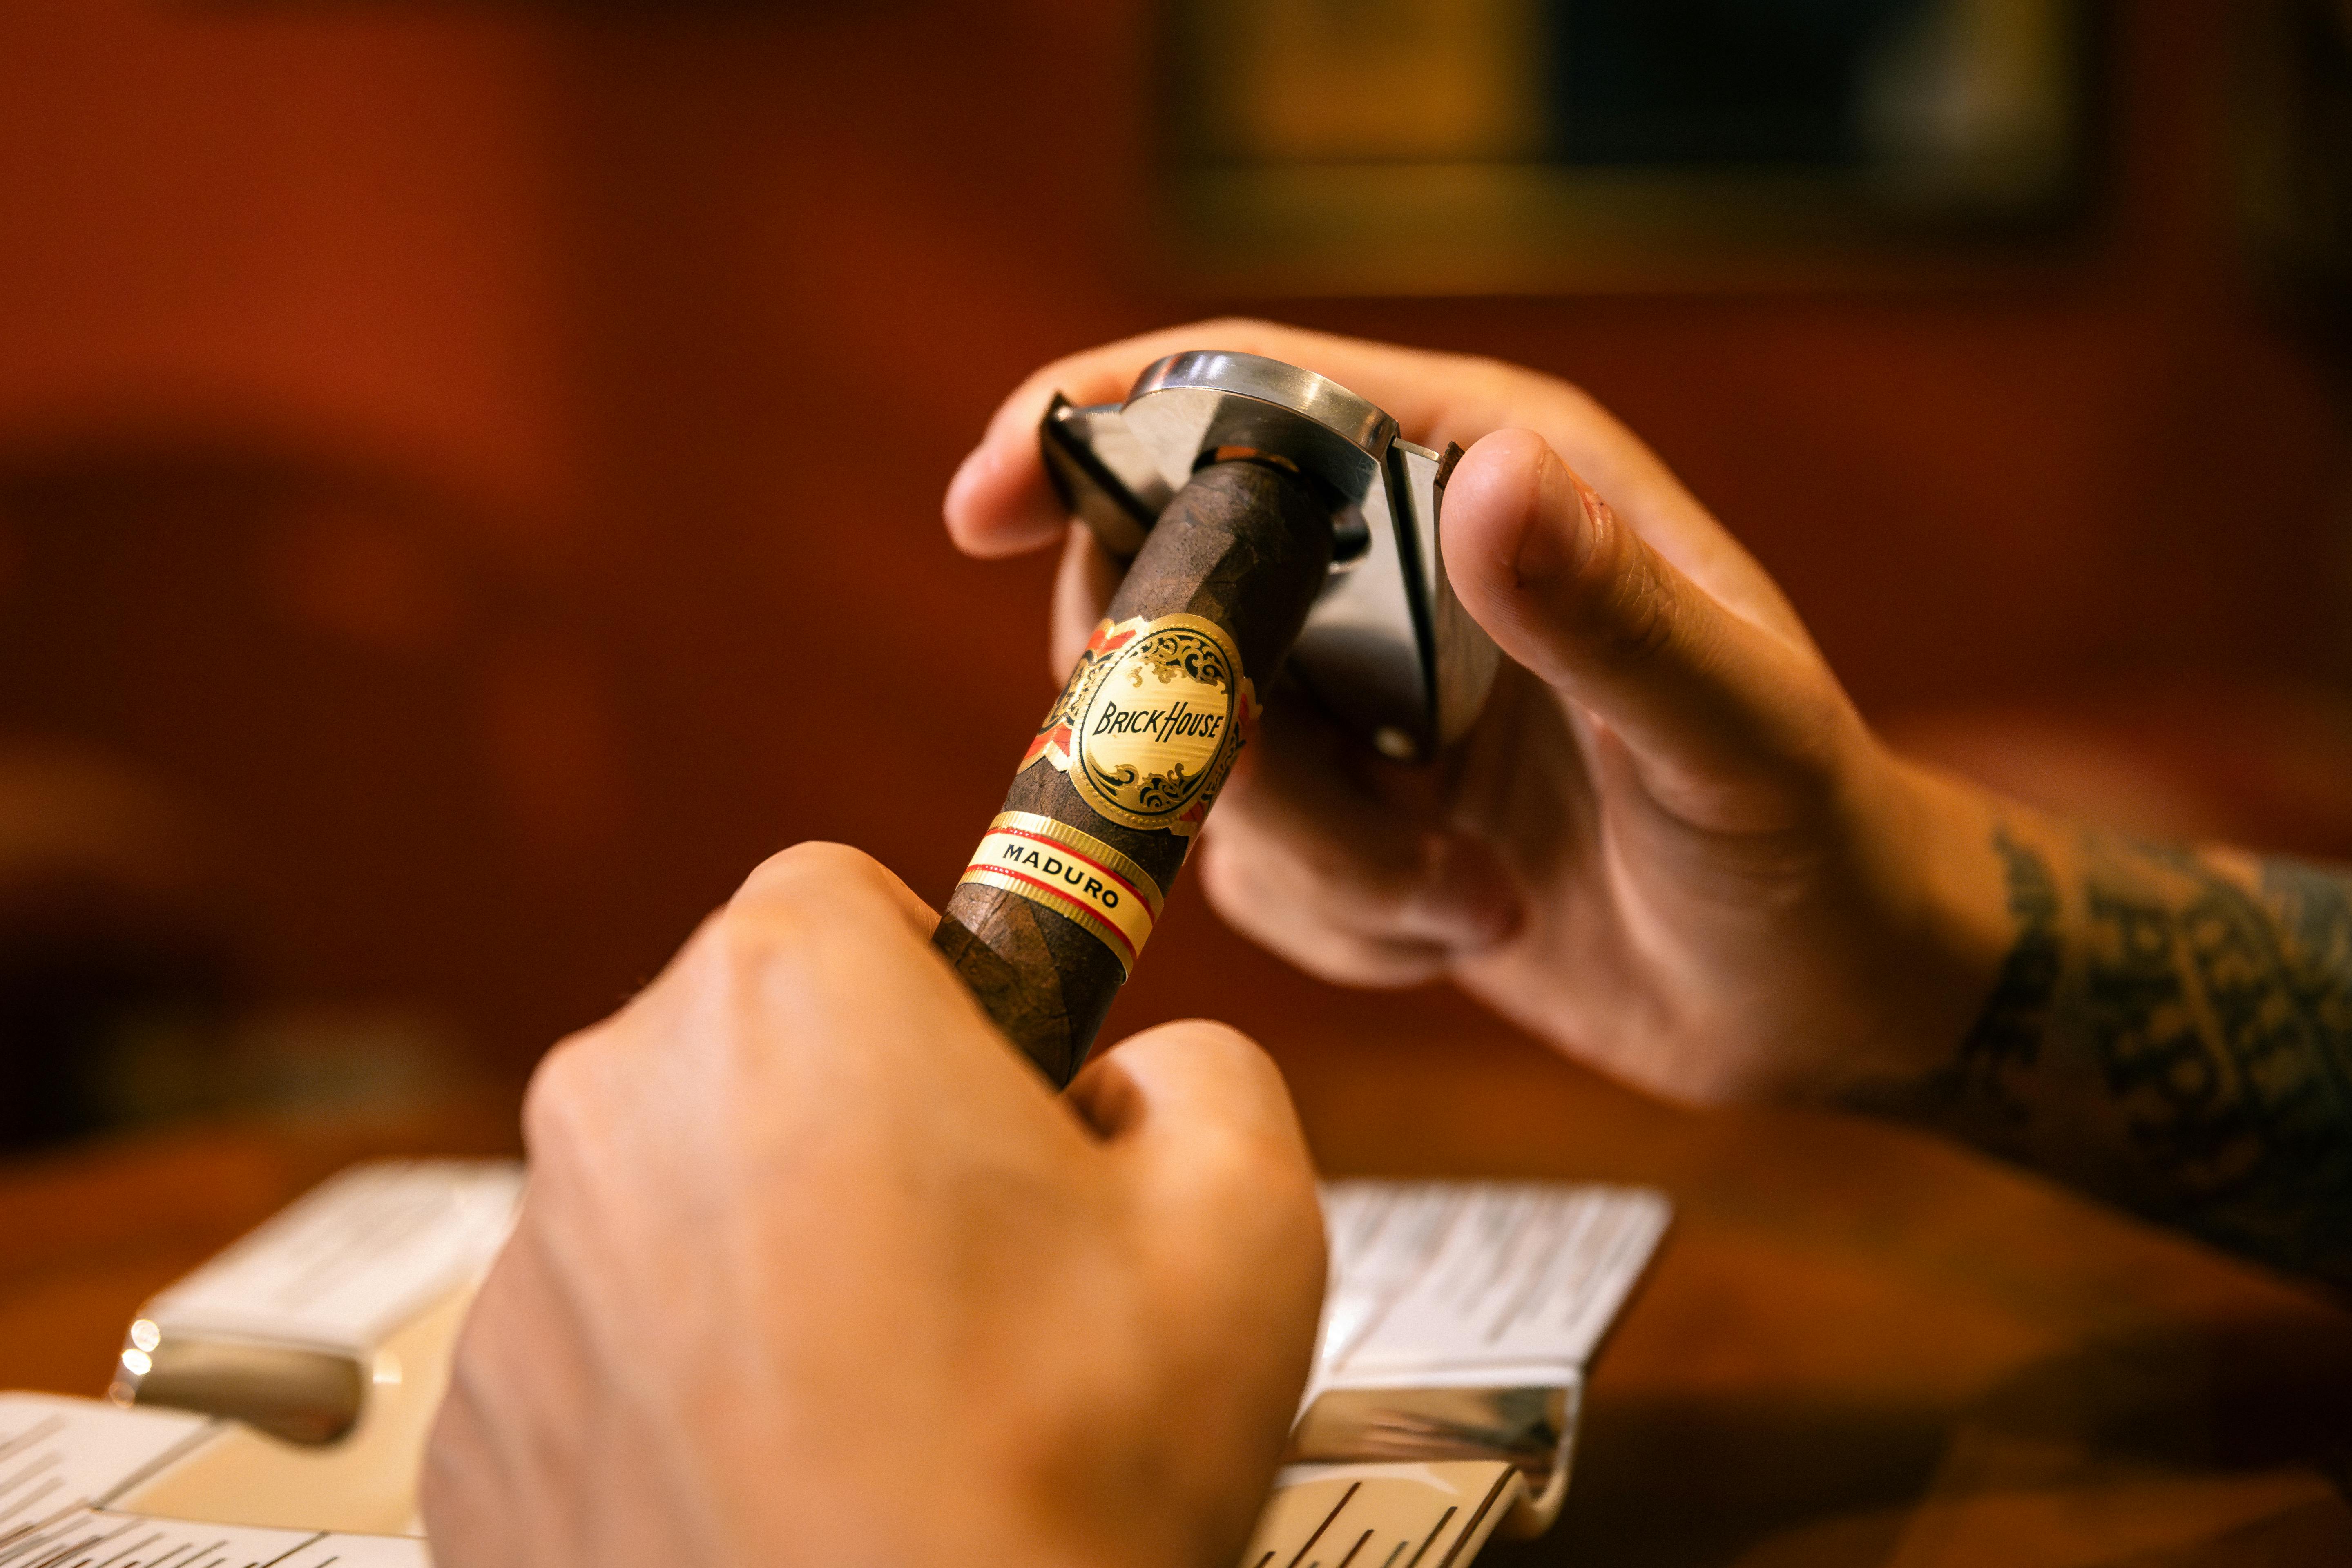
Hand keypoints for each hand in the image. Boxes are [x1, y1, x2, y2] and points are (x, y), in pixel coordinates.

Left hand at [421, 843, 1325, 1567]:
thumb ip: (1203, 1067)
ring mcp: (530, 1276)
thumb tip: (1143, 1079)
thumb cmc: (1057, 1487)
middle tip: (975, 1255)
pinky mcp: (484, 1425)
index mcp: (790, 1004)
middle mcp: (618, 1108)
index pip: (853, 895)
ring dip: (770, 1247)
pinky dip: (687, 1379)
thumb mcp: (1247, 1220)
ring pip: (675, 1193)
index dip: (949, 981)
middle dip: (858, 1109)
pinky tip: (797, 1471)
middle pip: (751, 1038)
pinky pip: (605, 1340)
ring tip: (895, 1392)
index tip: (996, 1069)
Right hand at [947, 321, 2008, 1104]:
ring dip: (1315, 861)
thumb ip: (1608, 610)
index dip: (1094, 425)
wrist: (1823, 989)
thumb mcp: (1731, 732)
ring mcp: (1369, 691)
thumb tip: (1486, 472)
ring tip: (1474, 900)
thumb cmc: (1812, 842)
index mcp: (1482, 471)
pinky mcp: (1354, 808)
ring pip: (1199, 754)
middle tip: (1324, 816)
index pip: (1242, 394)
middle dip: (1207, 725)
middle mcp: (1405, 563)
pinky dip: (1341, 920)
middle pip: (1173, 583)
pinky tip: (1466, 924)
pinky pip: (1248, 863)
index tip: (982, 502)